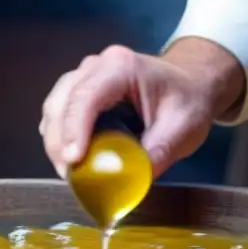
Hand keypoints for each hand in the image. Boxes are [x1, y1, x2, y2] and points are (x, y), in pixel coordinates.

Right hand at [40, 39, 244, 177]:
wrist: (192, 83)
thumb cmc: (189, 99)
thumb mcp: (184, 127)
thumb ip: (158, 152)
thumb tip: (129, 181)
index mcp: (121, 67)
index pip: (86, 97)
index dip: (73, 129)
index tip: (73, 161)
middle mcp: (96, 66)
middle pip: (61, 102)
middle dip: (59, 142)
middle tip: (70, 177)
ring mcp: (85, 76)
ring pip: (55, 107)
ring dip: (56, 141)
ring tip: (70, 173)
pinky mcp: (81, 90)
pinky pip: (60, 112)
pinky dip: (60, 137)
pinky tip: (72, 159)